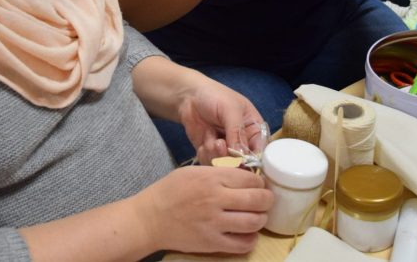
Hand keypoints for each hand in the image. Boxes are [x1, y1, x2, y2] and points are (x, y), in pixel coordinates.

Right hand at [136, 166, 272, 254]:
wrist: (149, 219)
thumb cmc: (170, 191)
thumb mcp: (194, 172)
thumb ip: (219, 173)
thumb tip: (245, 176)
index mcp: (212, 178)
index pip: (250, 178)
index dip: (260, 182)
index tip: (259, 185)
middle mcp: (216, 199)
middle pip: (257, 199)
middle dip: (267, 200)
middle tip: (266, 201)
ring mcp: (214, 223)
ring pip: (254, 222)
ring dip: (261, 219)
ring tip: (257, 217)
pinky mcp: (211, 242)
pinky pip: (242, 244)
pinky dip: (250, 239)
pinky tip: (247, 234)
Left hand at [177, 78, 268, 165]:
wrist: (189, 97)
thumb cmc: (215, 96)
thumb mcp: (230, 110)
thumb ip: (237, 132)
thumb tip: (241, 155)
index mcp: (254, 129)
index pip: (260, 150)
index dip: (253, 159)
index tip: (241, 160)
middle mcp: (243, 142)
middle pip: (243, 163)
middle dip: (230, 157)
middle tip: (219, 143)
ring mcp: (226, 149)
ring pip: (226, 166)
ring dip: (216, 154)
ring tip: (209, 137)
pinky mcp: (211, 153)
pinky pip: (211, 164)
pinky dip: (206, 155)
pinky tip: (203, 141)